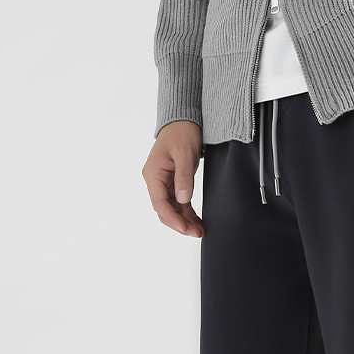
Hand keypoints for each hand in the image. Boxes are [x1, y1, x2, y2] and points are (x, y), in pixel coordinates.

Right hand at [142, 121, 205, 236]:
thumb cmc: (182, 133)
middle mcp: (155, 181)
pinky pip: (179, 204)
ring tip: (200, 230)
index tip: (185, 228)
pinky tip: (198, 222)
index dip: (172, 218)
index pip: (160, 203)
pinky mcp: (173, 184)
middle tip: (197, 233)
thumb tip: (183, 200)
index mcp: (153, 174)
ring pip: (172, 209)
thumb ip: (184, 178)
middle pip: (164, 210)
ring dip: (185, 221)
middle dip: (179, 224)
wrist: (184, 121)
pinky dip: (187, 214)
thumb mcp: (184, 154)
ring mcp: (164, 183)